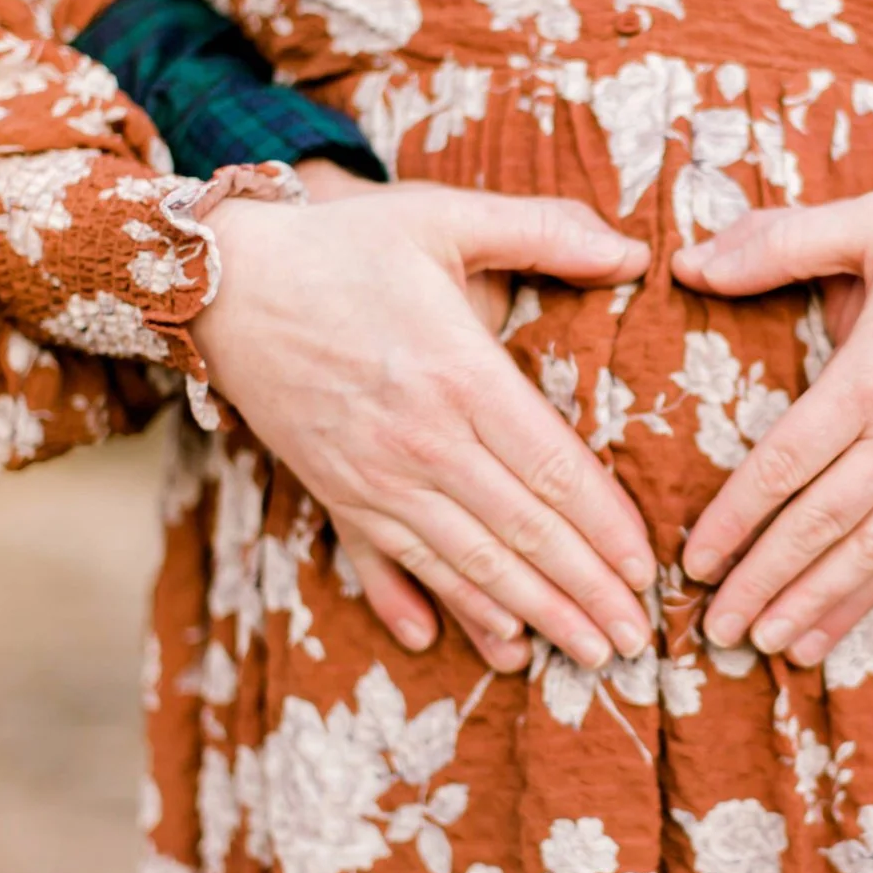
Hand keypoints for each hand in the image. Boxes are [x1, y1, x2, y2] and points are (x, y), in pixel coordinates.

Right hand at [190, 177, 654, 674]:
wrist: (225, 279)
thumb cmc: (342, 243)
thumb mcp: (443, 216)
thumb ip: (542, 229)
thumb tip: (633, 251)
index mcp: (458, 373)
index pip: (552, 468)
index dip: (606, 527)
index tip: (647, 570)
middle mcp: (420, 439)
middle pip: (521, 533)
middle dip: (585, 593)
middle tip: (636, 643)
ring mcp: (372, 475)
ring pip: (465, 563)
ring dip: (529, 615)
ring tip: (582, 655)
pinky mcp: (332, 491)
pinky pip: (385, 563)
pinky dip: (421, 606)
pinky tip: (457, 644)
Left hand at [669, 173, 872, 665]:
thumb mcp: (870, 221)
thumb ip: (778, 244)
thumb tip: (690, 263)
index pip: (787, 463)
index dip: (736, 517)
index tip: (694, 562)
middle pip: (826, 524)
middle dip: (767, 583)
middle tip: (717, 632)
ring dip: (831, 604)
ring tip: (781, 648)